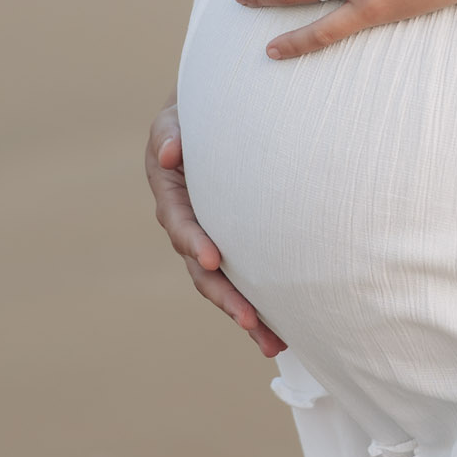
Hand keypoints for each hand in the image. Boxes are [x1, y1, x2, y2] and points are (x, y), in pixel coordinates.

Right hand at [145, 101, 285, 355]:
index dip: (194, 242)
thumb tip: (171, 152)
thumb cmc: (194, 113)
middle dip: (225, 297)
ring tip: (274, 343)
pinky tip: (285, 330)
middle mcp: (189, 225)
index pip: (180, 224)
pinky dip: (263, 303)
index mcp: (171, 196)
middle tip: (250, 321)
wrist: (215, 113)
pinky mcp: (236, 243)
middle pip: (203, 270)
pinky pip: (247, 277)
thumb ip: (170, 131)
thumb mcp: (176, 116)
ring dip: (247, 314)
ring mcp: (212, 237)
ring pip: (226, 283)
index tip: (213, 258)